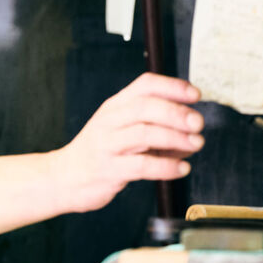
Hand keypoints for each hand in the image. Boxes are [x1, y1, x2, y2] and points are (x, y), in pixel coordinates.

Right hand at [51, 73, 204, 212]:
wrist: (64, 177)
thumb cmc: (100, 153)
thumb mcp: (122, 130)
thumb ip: (155, 128)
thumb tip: (192, 134)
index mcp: (115, 106)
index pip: (144, 85)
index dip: (172, 86)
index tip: (195, 94)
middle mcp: (110, 120)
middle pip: (145, 107)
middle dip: (177, 113)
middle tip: (198, 123)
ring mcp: (107, 145)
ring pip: (144, 134)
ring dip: (175, 138)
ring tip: (195, 144)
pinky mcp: (108, 170)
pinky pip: (141, 166)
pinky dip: (166, 166)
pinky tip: (181, 169)